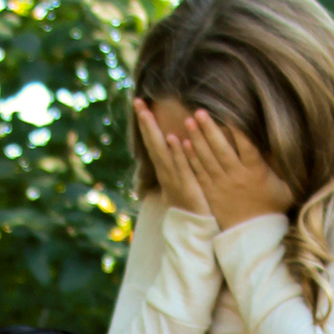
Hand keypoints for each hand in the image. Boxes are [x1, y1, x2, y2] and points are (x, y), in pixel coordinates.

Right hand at [133, 97, 211, 215]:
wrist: (196, 233)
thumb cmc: (193, 207)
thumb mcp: (184, 182)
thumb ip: (181, 166)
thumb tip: (177, 149)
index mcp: (166, 171)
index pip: (154, 143)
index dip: (147, 125)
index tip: (142, 105)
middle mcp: (167, 174)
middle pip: (153, 144)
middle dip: (145, 123)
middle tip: (137, 101)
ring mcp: (175, 181)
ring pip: (162, 153)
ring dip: (155, 132)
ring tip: (147, 113)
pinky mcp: (188, 188)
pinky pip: (181, 167)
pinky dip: (176, 153)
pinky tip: (173, 138)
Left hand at [171, 109, 295, 229]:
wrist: (253, 234)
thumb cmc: (272, 207)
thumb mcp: (285, 188)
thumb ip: (284, 167)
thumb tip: (292, 146)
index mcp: (256, 173)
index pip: (247, 147)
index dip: (238, 130)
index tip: (230, 114)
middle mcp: (237, 177)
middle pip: (221, 150)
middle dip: (210, 130)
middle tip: (199, 112)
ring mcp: (222, 185)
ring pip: (207, 160)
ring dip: (197, 140)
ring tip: (189, 122)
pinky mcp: (210, 193)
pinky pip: (199, 173)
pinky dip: (191, 159)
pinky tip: (184, 144)